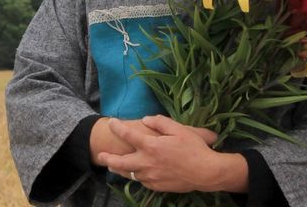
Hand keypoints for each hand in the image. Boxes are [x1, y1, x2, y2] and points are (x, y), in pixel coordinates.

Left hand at [97, 115, 247, 192]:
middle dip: (108, 158)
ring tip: (113, 166)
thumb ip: (160, 122)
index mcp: (151, 146)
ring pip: (130, 174)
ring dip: (120, 169)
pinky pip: (142, 181)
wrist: (206, 172)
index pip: (128, 135)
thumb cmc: (194, 148)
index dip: (117, 127)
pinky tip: (137, 173)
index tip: (111, 122)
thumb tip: (146, 119)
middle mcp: (147, 162)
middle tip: (100, 155)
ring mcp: (151, 176)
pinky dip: (137, 176)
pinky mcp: (157, 186)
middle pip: (120, 162)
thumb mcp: (179, 129)